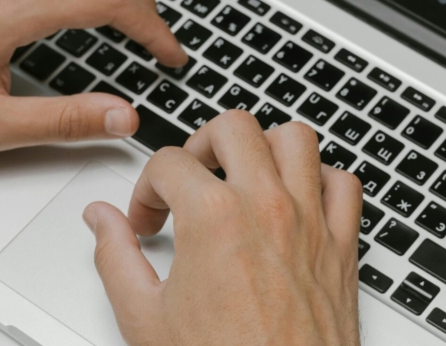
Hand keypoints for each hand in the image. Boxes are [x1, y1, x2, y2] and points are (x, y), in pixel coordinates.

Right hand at [83, 112, 363, 345]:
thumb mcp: (144, 318)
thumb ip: (114, 257)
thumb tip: (101, 220)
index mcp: (214, 218)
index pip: (168, 162)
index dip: (146, 189)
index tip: (148, 220)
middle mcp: (267, 208)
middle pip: (234, 127)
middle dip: (202, 145)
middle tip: (190, 181)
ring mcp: (310, 222)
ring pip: (296, 139)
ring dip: (265, 147)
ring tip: (242, 175)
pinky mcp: (342, 246)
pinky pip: (344, 184)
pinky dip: (321, 180)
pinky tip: (297, 200)